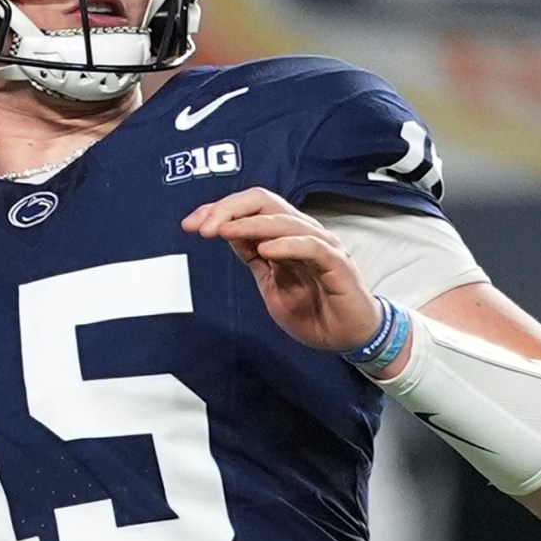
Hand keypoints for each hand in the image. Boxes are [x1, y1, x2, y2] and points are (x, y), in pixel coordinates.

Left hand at [182, 187, 379, 351]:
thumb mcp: (270, 283)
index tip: (190, 224)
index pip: (251, 207)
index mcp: (285, 235)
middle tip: (202, 227)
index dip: (218, 210)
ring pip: (283, 220)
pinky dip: (286, 245)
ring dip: (249, 225)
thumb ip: (251, 256)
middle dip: (228, 210)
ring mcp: (322, 246)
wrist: (350, 338)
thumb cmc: (315, 311)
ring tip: (223, 231)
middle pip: (264, 202)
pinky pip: (311, 247)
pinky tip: (265, 250)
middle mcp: (303, 233)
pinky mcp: (337, 264)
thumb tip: (223, 231)